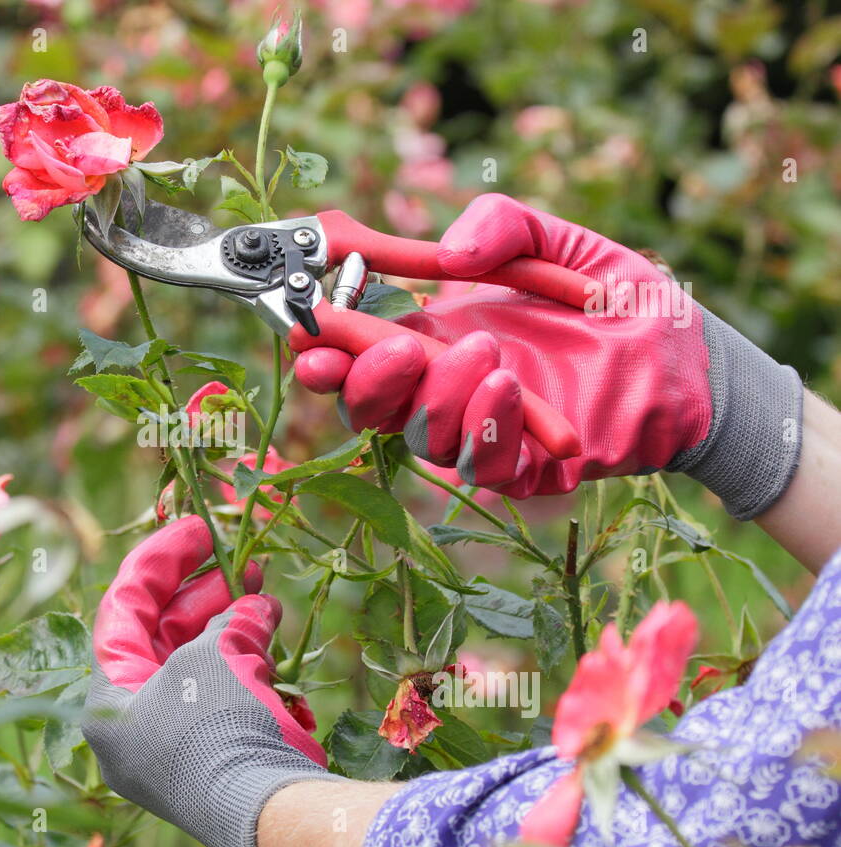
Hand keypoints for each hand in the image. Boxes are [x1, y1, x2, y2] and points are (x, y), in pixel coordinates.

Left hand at [82, 515, 327, 846]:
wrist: (266, 811)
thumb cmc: (218, 728)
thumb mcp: (213, 658)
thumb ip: (226, 622)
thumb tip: (254, 608)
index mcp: (109, 698)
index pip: (123, 609)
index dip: (161, 560)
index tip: (199, 528)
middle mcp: (134, 722)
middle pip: (162, 635)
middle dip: (206, 593)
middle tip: (244, 561)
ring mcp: (174, 742)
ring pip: (199, 664)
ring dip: (233, 625)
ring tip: (266, 598)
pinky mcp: (214, 755)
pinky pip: (224, 695)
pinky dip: (248, 664)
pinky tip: (273, 641)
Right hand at [295, 193, 802, 519]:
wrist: (695, 362)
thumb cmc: (624, 302)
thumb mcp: (562, 243)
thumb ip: (505, 227)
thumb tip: (448, 255)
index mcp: (436, 332)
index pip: (360, 345)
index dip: (325, 340)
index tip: (304, 325)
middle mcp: (445, 385)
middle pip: (368, 402)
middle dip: (359, 379)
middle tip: (379, 347)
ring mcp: (479, 428)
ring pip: (417, 433)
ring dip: (433, 395)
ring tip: (481, 351)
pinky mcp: (522, 466)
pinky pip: (478, 463)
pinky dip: (482, 426)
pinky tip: (505, 385)